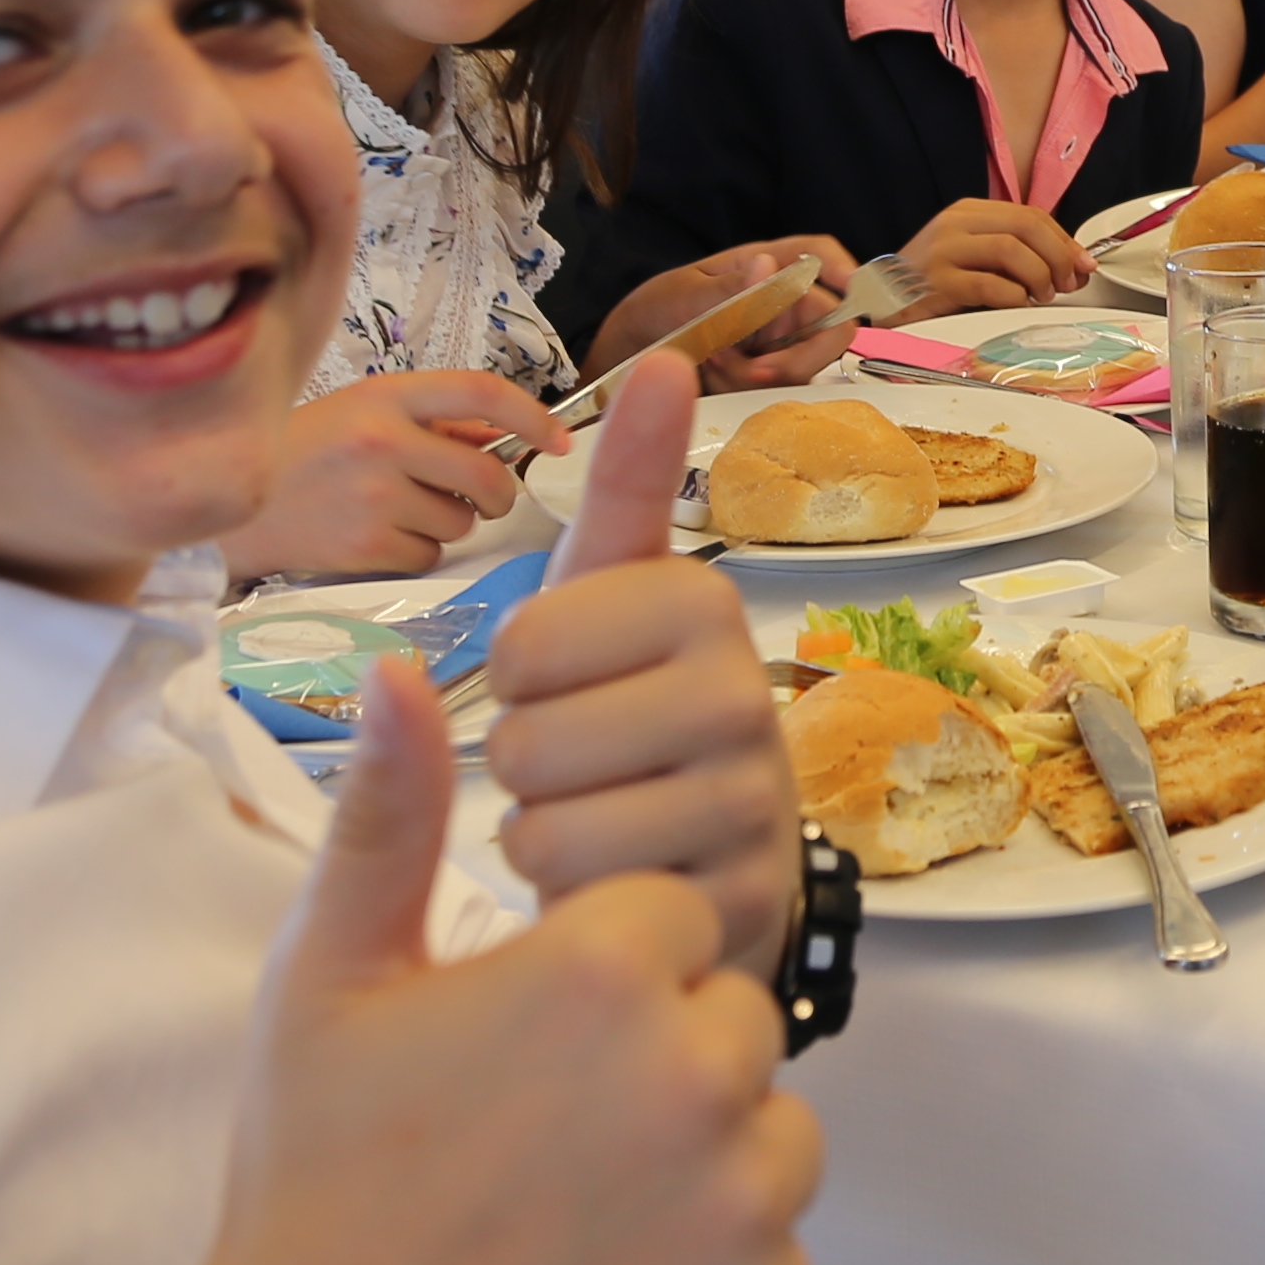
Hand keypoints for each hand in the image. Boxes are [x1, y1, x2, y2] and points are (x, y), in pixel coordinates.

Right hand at [208, 650, 813, 1264]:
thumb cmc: (315, 1187)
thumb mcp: (329, 982)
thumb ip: (390, 814)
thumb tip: (398, 666)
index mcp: (602, 967)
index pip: (663, 919)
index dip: (594, 982)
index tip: (517, 1051)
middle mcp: (699, 1070)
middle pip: (730, 1022)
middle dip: (660, 1068)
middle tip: (540, 1150)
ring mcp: (746, 1204)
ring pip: (774, 1138)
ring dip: (704, 1171)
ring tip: (573, 1228)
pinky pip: (778, 1261)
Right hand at [246, 368, 554, 579]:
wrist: (225, 504)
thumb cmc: (300, 452)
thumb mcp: (361, 411)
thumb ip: (432, 419)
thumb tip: (504, 435)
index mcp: (385, 395)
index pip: (482, 392)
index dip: (532, 416)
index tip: (558, 439)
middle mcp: (383, 440)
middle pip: (488, 474)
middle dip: (496, 493)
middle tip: (476, 496)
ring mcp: (374, 496)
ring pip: (463, 521)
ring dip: (446, 522)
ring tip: (396, 509)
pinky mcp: (364, 547)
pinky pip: (430, 555)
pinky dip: (415, 552)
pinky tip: (376, 536)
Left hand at [488, 354, 800, 976]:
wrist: (716, 850)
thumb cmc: (637, 701)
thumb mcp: (615, 590)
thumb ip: (624, 484)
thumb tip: (665, 357)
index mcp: (701, 602)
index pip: (519, 648)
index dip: (513, 678)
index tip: (571, 679)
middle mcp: (744, 695)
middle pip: (527, 745)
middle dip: (526, 765)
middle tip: (586, 761)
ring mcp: (751, 807)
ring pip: (548, 830)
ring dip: (544, 837)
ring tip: (604, 816)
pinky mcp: (738, 905)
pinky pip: (584, 906)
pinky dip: (575, 904)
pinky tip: (626, 878)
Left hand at [595, 239, 858, 391]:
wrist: (628, 359)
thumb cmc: (658, 310)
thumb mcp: (684, 297)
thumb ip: (727, 289)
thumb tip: (766, 265)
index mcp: (766, 267)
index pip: (816, 255)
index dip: (840, 269)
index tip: (850, 288)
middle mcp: (783, 303)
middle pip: (830, 325)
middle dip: (797, 355)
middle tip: (757, 372)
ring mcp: (779, 342)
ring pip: (806, 365)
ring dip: (762, 374)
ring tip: (714, 364)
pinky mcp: (769, 377)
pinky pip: (781, 390)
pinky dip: (748, 390)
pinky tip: (716, 379)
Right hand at [888, 197, 1094, 319]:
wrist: (879, 302)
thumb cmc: (933, 284)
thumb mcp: (975, 256)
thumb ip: (1018, 254)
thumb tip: (1075, 266)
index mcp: (969, 211)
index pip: (1031, 215)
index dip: (1065, 240)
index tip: (1084, 265)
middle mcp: (955, 224)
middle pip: (1026, 226)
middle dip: (1059, 256)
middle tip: (1068, 284)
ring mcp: (943, 251)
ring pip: (1012, 250)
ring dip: (1040, 276)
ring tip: (1042, 296)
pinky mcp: (936, 283)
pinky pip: (990, 285)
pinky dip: (1014, 297)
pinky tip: (1016, 304)